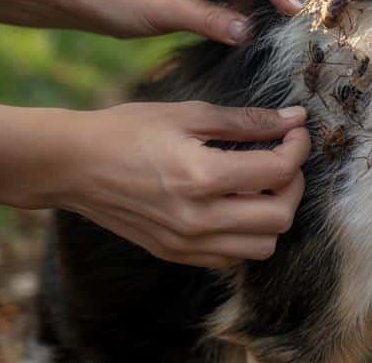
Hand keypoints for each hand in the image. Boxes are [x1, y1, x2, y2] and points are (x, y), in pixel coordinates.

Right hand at [62, 101, 310, 266]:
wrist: (74, 165)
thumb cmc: (128, 130)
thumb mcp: (189, 113)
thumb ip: (246, 121)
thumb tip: (294, 119)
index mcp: (201, 177)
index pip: (277, 172)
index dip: (298, 148)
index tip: (296, 131)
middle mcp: (197, 219)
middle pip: (279, 218)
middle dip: (294, 184)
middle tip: (284, 158)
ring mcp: (185, 243)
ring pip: (262, 247)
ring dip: (274, 214)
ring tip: (262, 184)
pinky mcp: (175, 254)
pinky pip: (231, 257)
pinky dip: (246, 234)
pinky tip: (235, 204)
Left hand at [85, 0, 303, 43]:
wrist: (96, 0)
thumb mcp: (169, 11)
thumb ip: (212, 21)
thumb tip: (250, 33)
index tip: (297, 11)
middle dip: (274, 2)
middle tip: (299, 28)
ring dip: (261, 14)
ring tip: (281, 36)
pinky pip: (238, 5)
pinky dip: (246, 20)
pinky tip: (257, 35)